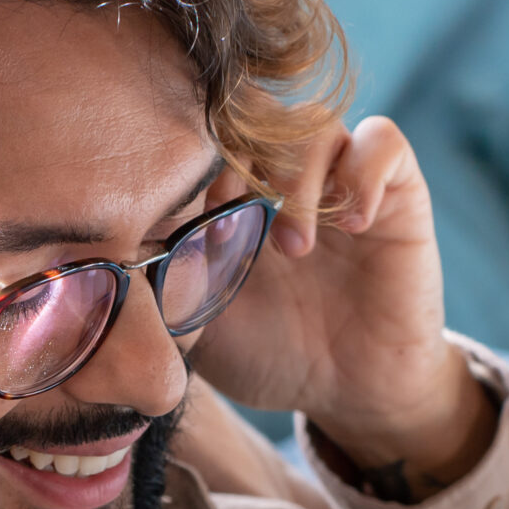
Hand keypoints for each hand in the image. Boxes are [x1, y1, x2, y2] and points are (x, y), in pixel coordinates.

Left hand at [189, 116, 491, 493]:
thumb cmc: (269, 355)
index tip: (181, 213)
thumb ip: (161, 285)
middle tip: (223, 214)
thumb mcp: (198, 325)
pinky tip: (350, 228)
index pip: (203, 135)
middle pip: (256, 116)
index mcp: (230, 196)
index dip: (188, 159)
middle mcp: (284, 177)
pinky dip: (363, 174)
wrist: (350, 392)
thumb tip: (111, 257)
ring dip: (296, 179)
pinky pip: (384, 143)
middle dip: (234, 157)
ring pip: (315, 125)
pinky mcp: (396, 192)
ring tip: (291, 247)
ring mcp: (340, 180)